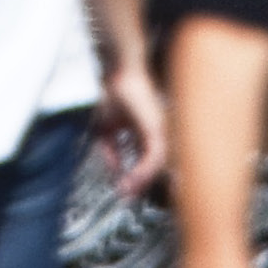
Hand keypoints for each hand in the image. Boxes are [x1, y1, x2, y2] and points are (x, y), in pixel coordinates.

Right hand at [95, 60, 167, 195]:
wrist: (117, 71)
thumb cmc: (113, 92)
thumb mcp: (105, 128)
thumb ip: (110, 152)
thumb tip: (113, 172)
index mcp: (148, 135)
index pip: (147, 164)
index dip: (136, 179)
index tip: (125, 191)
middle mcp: (159, 136)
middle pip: (156, 170)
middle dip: (142, 187)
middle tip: (127, 197)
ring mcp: (161, 134)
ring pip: (158, 168)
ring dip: (142, 183)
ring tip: (128, 192)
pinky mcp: (158, 130)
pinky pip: (155, 159)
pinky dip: (144, 171)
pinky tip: (132, 179)